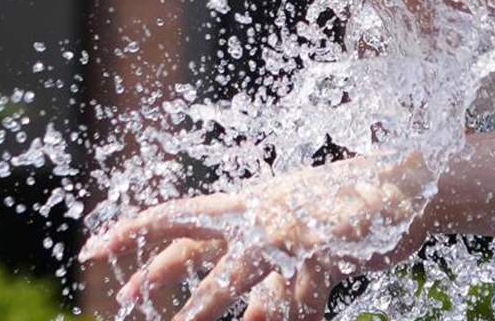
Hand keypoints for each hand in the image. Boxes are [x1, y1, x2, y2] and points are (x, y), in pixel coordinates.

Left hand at [83, 157, 432, 320]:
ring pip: (240, 273)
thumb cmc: (340, 210)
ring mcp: (293, 230)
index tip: (93, 248)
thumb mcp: (289, 231)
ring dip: (210, 306)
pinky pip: (299, 296)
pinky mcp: (325, 248)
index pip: (180, 215)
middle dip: (164, 278)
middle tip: (133, 306)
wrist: (402, 186)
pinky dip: (294, 319)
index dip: (137, 231)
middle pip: (200, 244)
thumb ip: (253, 261)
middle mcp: (262, 213)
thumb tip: (219, 302)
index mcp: (247, 204)